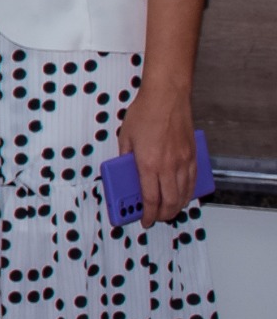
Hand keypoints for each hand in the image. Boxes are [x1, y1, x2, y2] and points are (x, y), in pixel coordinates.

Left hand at [118, 85, 196, 227]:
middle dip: (163, 214)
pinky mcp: (193, 155)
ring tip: (169, 210)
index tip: (145, 220)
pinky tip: (183, 194)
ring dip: (177, 206)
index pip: (150, 199)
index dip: (148, 214)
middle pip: (170, 201)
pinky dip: (188, 192)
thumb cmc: (145, 113)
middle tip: (156, 217)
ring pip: (184, 194)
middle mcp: (168, 166)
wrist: (167, 97)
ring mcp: (183, 161)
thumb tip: (126, 172)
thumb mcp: (125, 137)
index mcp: (148, 164)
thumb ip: (125, 158)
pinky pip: (193, 181)